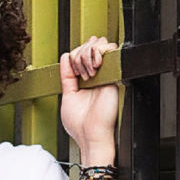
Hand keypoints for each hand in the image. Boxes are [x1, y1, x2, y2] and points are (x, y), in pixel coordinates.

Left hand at [60, 36, 118, 162]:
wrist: (92, 135)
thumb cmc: (79, 124)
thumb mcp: (67, 96)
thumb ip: (66, 76)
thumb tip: (65, 56)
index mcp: (83, 80)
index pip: (78, 54)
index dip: (73, 56)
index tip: (74, 73)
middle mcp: (96, 75)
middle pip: (87, 46)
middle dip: (79, 55)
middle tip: (80, 75)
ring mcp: (105, 73)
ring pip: (96, 44)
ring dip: (86, 55)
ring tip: (88, 74)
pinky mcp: (113, 73)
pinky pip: (107, 49)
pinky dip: (97, 53)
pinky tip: (95, 68)